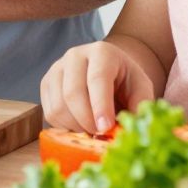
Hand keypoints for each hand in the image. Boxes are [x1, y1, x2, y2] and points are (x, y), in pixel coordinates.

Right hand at [41, 41, 155, 134]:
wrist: (108, 70)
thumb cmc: (125, 81)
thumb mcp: (141, 89)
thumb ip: (139, 106)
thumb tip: (128, 129)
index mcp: (102, 52)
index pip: (97, 79)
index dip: (100, 106)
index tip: (106, 128)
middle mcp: (75, 56)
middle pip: (72, 92)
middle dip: (87, 120)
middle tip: (100, 134)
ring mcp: (57, 68)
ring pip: (58, 105)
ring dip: (75, 126)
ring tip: (92, 130)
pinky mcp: (46, 83)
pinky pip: (49, 112)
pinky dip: (64, 126)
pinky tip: (80, 125)